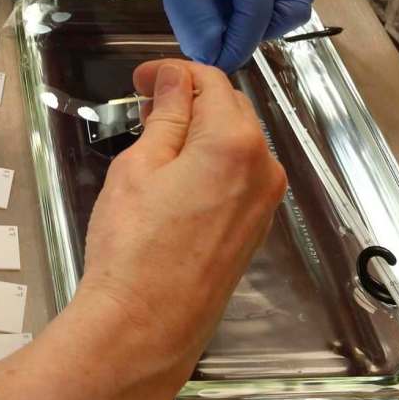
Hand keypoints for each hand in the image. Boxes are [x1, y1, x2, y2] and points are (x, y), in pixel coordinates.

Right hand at [74, 59, 286, 399]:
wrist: (145, 326)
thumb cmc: (134, 246)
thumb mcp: (140, 164)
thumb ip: (167, 114)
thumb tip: (175, 79)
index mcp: (235, 142)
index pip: (209, 80)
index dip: (171, 73)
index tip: (140, 81)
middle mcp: (263, 168)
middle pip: (230, 108)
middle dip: (189, 98)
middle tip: (143, 105)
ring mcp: (264, 202)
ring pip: (236, 142)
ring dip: (200, 130)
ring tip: (153, 140)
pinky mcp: (255, 227)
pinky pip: (238, 175)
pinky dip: (210, 161)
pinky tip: (174, 174)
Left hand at [84, 0, 312, 69]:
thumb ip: (199, 20)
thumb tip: (211, 56)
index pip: (260, 12)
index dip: (237, 44)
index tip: (214, 64)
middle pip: (290, 4)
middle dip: (260, 29)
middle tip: (221, 38)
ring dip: (254, 17)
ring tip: (213, 21)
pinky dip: (244, 1)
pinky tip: (212, 5)